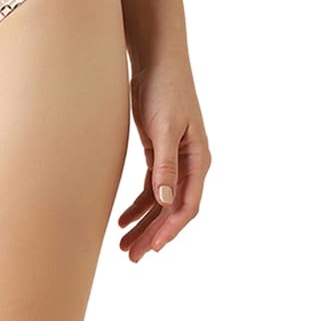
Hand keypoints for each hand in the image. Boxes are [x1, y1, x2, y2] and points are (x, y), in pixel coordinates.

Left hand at [117, 58, 210, 260]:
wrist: (157, 63)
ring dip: (144, 225)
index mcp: (198, 160)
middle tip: (132, 257)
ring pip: (160, 203)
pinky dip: (138, 207)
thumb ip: (165, 165)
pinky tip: (122, 221)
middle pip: (172, 210)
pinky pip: (151, 189)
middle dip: (153, 235)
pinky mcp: (159, 154)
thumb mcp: (164, 129)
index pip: (187, 205)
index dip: (170, 229)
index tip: (153, 248)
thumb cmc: (164, 91)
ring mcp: (175, 161)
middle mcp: (190, 164)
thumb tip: (165, 199)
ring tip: (124, 246)